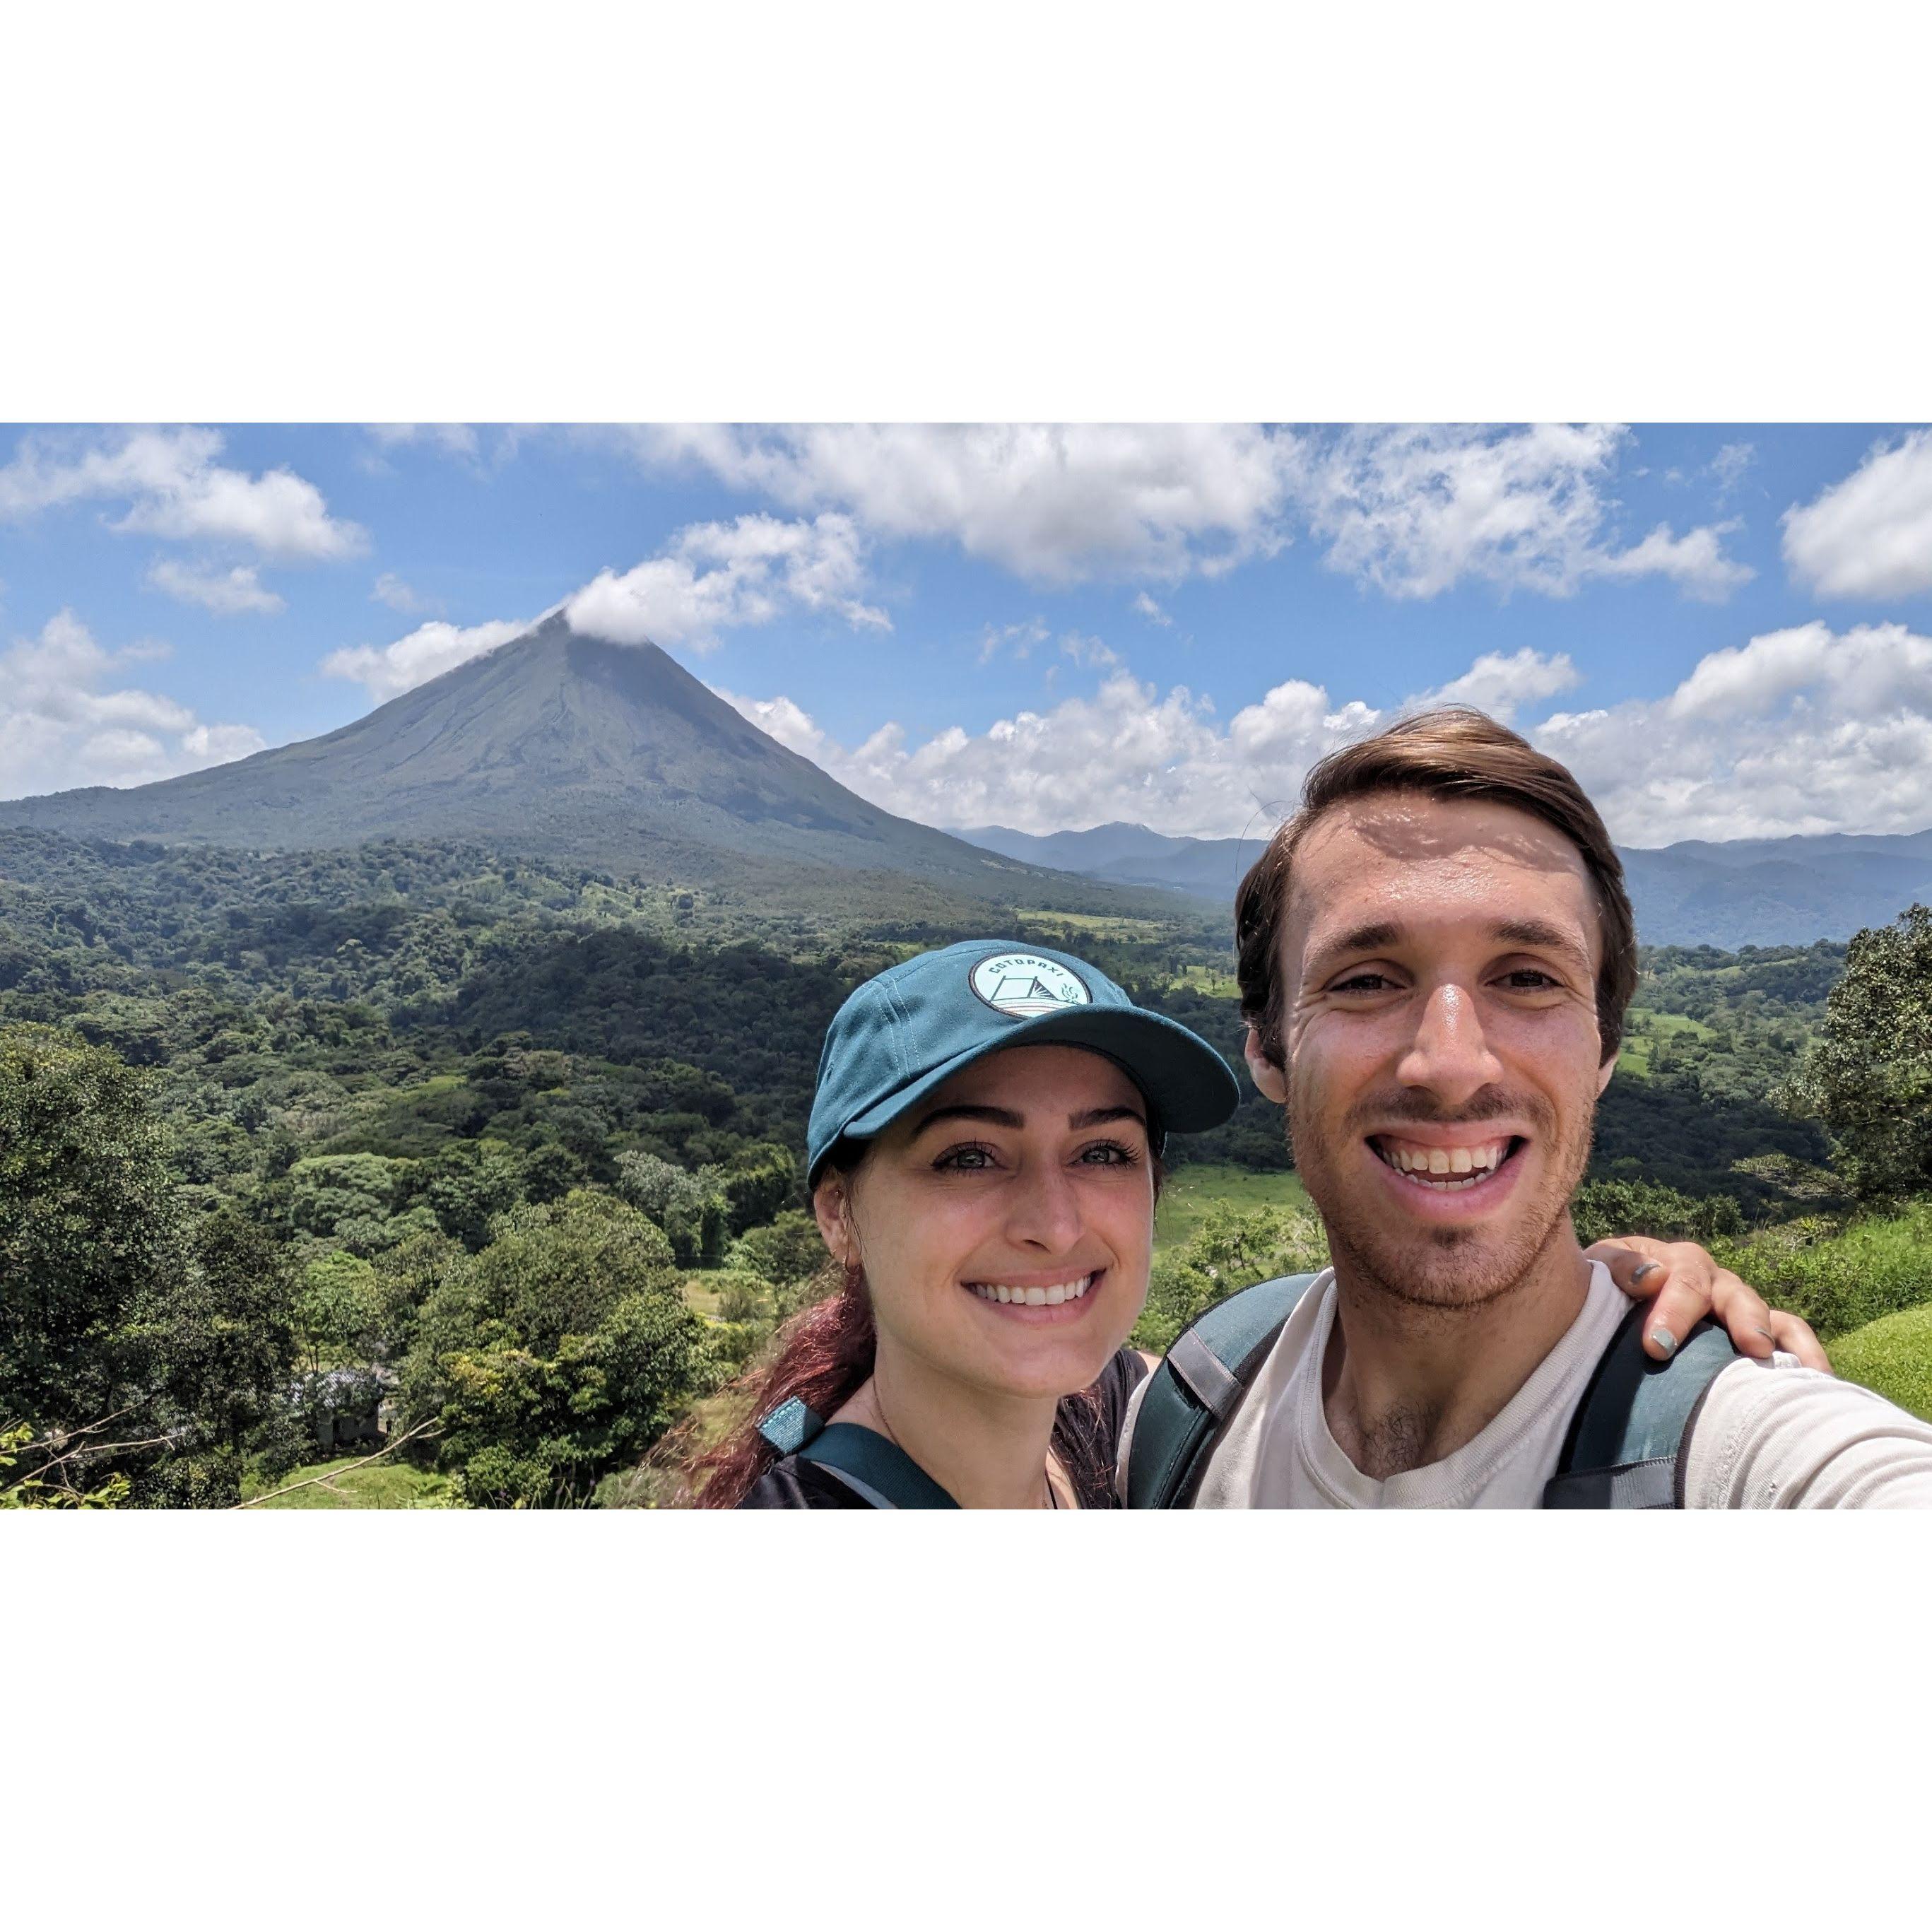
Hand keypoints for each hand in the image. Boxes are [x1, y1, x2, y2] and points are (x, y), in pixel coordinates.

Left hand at [1585, 1234, 1831, 1371]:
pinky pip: (1789, 1337)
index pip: (1681, 1278)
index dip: (1674, 1310)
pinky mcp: (1754, 1332)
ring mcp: (1736, 1306)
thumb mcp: (1599, 1271)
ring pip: (1768, 1315)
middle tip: (1750, 1347)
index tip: (1658, 1347)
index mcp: (1672, 1262)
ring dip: (1780, 1338)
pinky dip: (1806, 1355)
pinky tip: (1818, 1382)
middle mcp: (1712, 1281)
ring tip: (1794, 1367)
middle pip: (1734, 1294)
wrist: (1606, 1305)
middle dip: (1742, 1321)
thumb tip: (1651, 1275)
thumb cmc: (1603, 1290)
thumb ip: (1617, 1267)